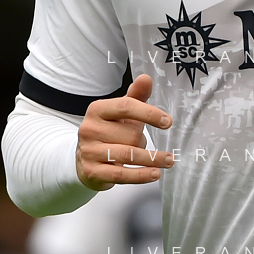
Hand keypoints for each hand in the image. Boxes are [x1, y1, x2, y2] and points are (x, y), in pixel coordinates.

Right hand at [76, 73, 172, 189]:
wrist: (84, 159)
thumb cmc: (109, 132)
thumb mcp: (122, 113)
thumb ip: (136, 96)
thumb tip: (146, 78)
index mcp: (97, 109)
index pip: (125, 107)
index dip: (149, 113)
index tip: (168, 122)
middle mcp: (89, 129)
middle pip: (130, 135)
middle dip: (144, 141)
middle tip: (145, 144)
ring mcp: (88, 151)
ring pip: (128, 155)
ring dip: (152, 159)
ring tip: (168, 161)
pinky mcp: (91, 171)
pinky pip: (121, 175)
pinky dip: (141, 175)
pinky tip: (155, 174)